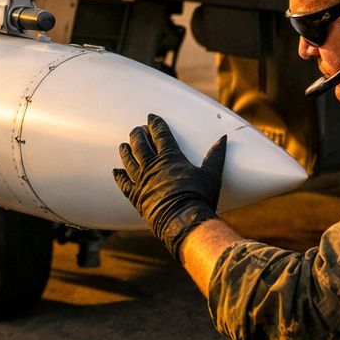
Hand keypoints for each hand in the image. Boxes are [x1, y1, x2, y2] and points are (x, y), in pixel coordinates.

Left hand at [114, 113, 226, 260]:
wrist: (184, 221)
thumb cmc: (200, 198)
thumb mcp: (212, 175)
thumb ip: (216, 156)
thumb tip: (223, 139)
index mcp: (170, 158)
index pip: (161, 135)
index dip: (155, 124)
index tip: (151, 117)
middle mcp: (153, 167)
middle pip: (141, 145)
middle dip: (138, 134)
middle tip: (137, 129)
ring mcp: (142, 181)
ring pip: (129, 162)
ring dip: (126, 152)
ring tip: (123, 145)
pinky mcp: (137, 197)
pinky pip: (125, 184)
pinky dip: (120, 177)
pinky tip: (116, 171)